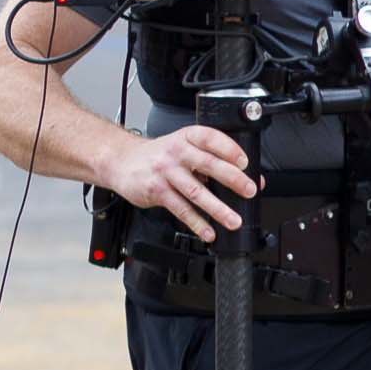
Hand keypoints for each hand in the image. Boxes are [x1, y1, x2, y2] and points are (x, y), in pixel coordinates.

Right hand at [105, 124, 260, 243]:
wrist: (121, 161)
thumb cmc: (158, 156)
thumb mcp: (183, 147)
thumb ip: (211, 159)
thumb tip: (249, 178)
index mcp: (187, 138)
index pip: (211, 138)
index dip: (230, 149)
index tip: (245, 162)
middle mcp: (175, 153)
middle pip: (207, 164)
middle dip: (232, 179)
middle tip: (249, 191)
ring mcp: (165, 172)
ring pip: (195, 191)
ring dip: (217, 208)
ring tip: (233, 220)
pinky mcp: (156, 191)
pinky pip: (180, 209)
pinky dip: (196, 222)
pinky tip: (207, 231)